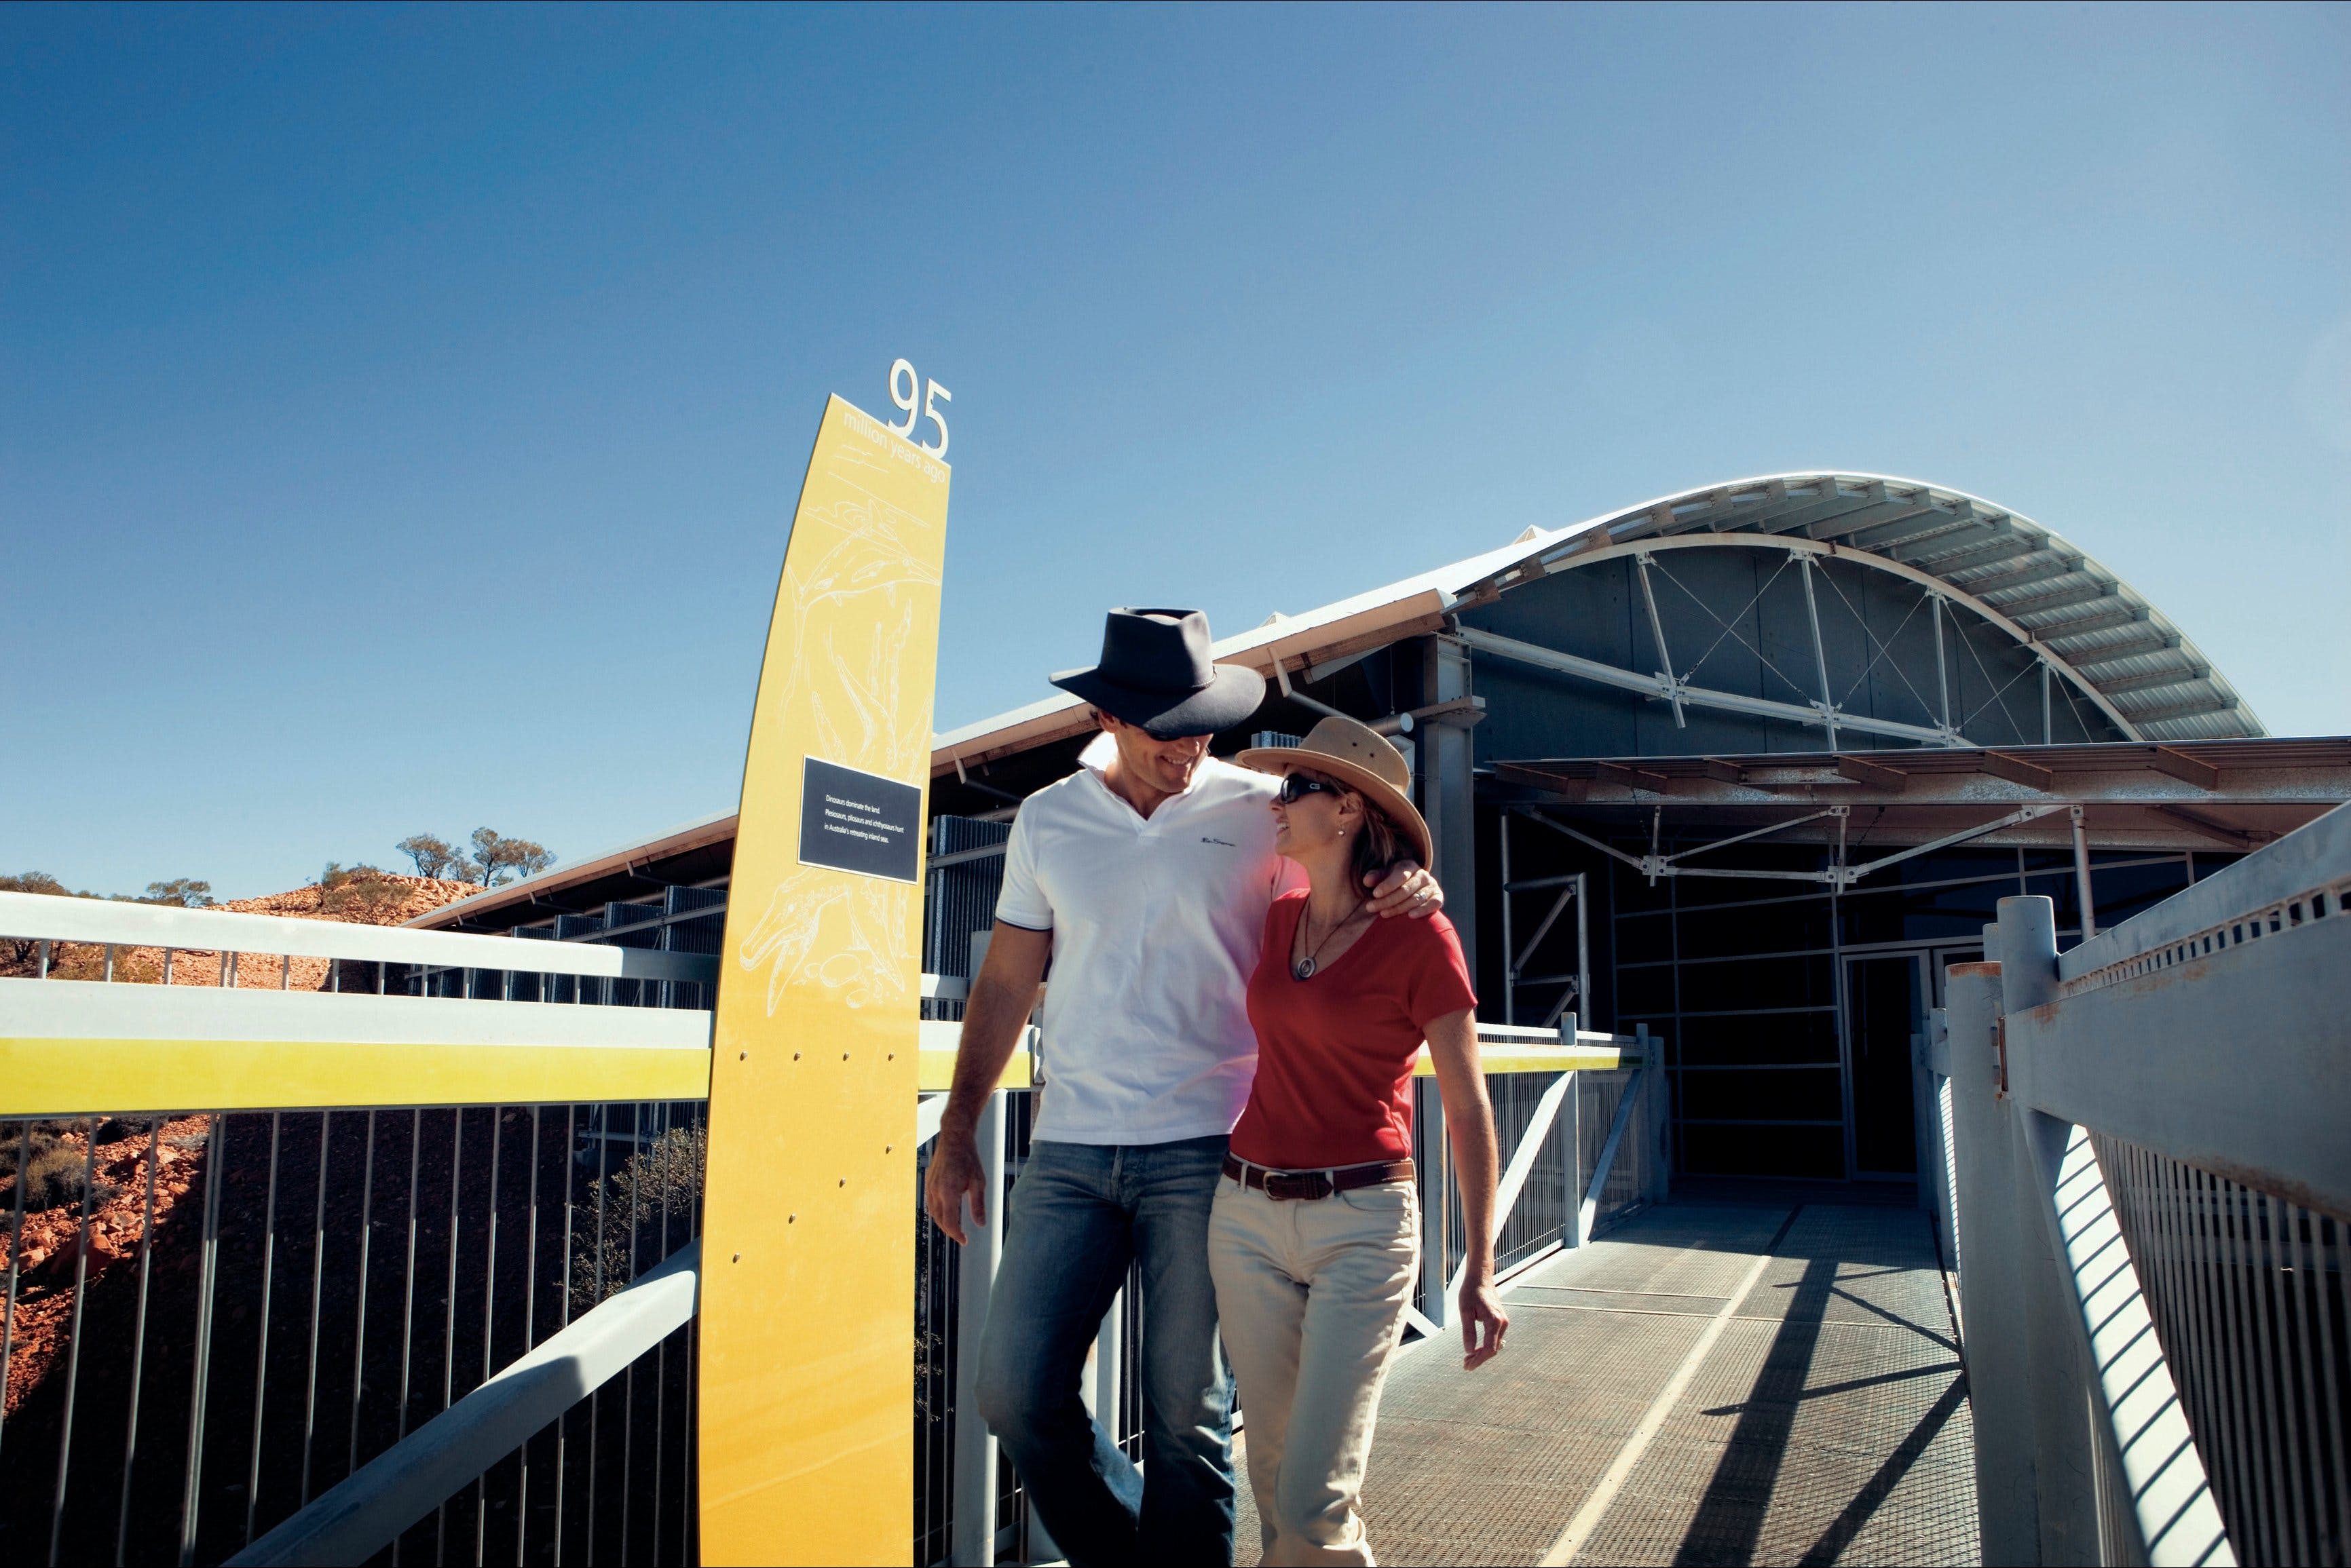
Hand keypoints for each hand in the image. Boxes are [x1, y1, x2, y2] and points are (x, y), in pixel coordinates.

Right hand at [923, 1125, 985, 1244]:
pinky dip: (938, 1211)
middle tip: (961, 1236)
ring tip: (955, 1227)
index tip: (964, 1240)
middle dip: (950, 1231)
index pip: (949, 1222)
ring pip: (933, 1212)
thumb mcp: (978, 1182)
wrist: (954, 1138)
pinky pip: (930, 1202)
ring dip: (943, 1222)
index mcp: (948, 1192)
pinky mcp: (928, 1181)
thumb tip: (981, 1224)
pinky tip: (946, 1212)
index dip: (957, 1234)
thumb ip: (978, 1205)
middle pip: (940, 1220)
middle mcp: (936, 1191)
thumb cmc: (969, 1158)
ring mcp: (930, 1186)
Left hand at [1365, 860, 1441, 918]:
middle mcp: (1422, 874)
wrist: (1413, 887)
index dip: (1387, 885)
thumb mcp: (1383, 875)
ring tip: (1383, 913)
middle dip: (1387, 900)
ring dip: (1399, 908)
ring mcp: (1432, 885)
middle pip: (1406, 889)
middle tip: (1371, 907)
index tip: (1374, 894)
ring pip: (1416, 898)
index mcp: (1408, 866)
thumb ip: (1376, 877)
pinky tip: (1410, 916)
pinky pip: (1434, 904)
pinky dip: (1423, 910)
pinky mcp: (1438, 897)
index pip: (1399, 876)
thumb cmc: (1393, 881)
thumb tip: (1366, 881)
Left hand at [1458, 1277, 1507, 1369]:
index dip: (1478, 1360)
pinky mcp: (1501, 1320)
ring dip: (1482, 1354)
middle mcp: (1502, 1323)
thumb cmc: (1471, 1291)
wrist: (1480, 1277)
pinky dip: (1486, 1346)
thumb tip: (1469, 1351)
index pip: (1489, 1348)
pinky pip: (1495, 1339)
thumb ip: (1468, 1332)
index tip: (1467, 1367)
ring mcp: (1503, 1322)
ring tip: (1468, 1359)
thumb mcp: (1465, 1311)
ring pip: (1495, 1345)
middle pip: (1493, 1349)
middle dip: (1479, 1359)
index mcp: (1494, 1321)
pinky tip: (1475, 1349)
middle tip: (1465, 1365)